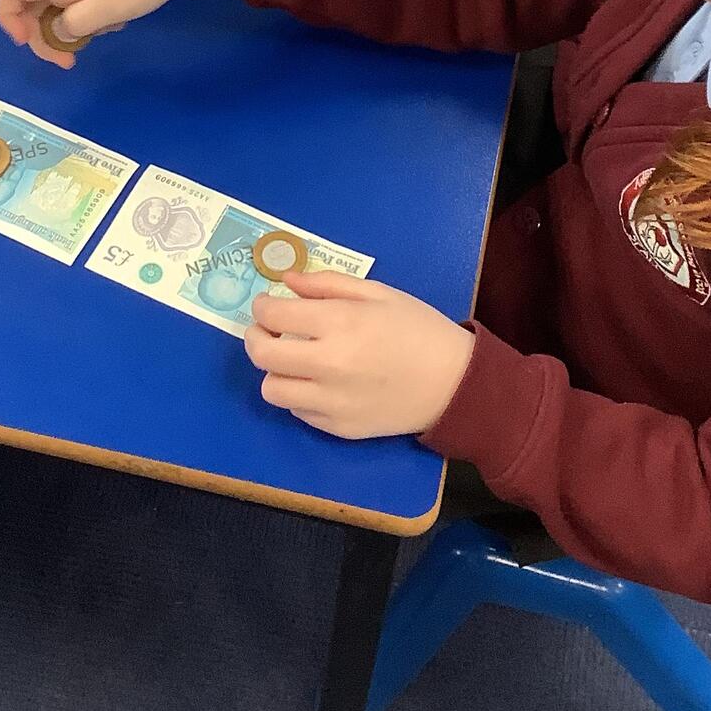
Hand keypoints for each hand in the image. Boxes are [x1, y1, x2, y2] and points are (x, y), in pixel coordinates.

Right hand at [0, 0, 214, 69]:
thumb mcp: (109, 8)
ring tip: (108, 29)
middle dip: (45, 36)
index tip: (26, 41)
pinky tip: (120, 16)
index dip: (7, 17)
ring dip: (74, 26)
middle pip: (33, 4)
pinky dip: (93, 14)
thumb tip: (55, 33)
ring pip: (60, 4)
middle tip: (71, 60)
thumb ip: (75, 25)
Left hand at [243, 267, 474, 438]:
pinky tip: (318, 382)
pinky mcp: (339, 429)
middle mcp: (328, 366)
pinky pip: (298, 412)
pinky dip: (299, 395)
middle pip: (262, 356)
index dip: (262, 307)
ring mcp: (332, 403)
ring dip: (275, 371)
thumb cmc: (418, 328)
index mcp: (340, 324)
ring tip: (294, 360)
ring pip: (272, 391)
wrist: (454, 383)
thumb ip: (327, 284)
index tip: (267, 304)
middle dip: (256, 338)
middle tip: (267, 331)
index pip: (273, 316)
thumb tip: (286, 281)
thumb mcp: (378, 293)